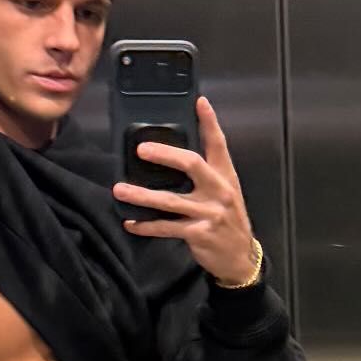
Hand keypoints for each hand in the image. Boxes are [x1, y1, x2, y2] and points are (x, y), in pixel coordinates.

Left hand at [113, 97, 257, 283]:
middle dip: (165, 154)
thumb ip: (207, 174)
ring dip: (142, 196)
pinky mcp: (198, 234)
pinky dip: (145, 226)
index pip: (218, 144)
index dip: (209, 122)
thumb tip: (174, 156)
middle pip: (192, 164)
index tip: (199, 102)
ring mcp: (209, 213)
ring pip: (170, 200)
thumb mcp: (226, 192)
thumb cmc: (228, 221)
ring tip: (120, 190)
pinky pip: (166, 227)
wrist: (240, 258)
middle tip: (141, 150)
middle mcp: (219, 190)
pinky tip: (131, 222)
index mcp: (225, 176)